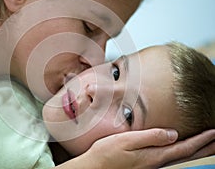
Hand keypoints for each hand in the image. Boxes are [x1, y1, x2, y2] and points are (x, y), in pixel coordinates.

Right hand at [84, 128, 214, 168]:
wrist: (94, 168)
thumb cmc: (107, 153)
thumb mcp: (127, 141)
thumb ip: (150, 137)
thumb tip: (173, 134)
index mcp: (153, 155)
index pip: (183, 147)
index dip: (200, 140)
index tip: (214, 132)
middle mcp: (155, 162)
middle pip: (185, 155)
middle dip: (203, 147)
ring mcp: (150, 165)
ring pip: (179, 157)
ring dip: (195, 150)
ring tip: (205, 145)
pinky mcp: (144, 164)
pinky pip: (170, 158)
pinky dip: (181, 152)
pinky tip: (179, 149)